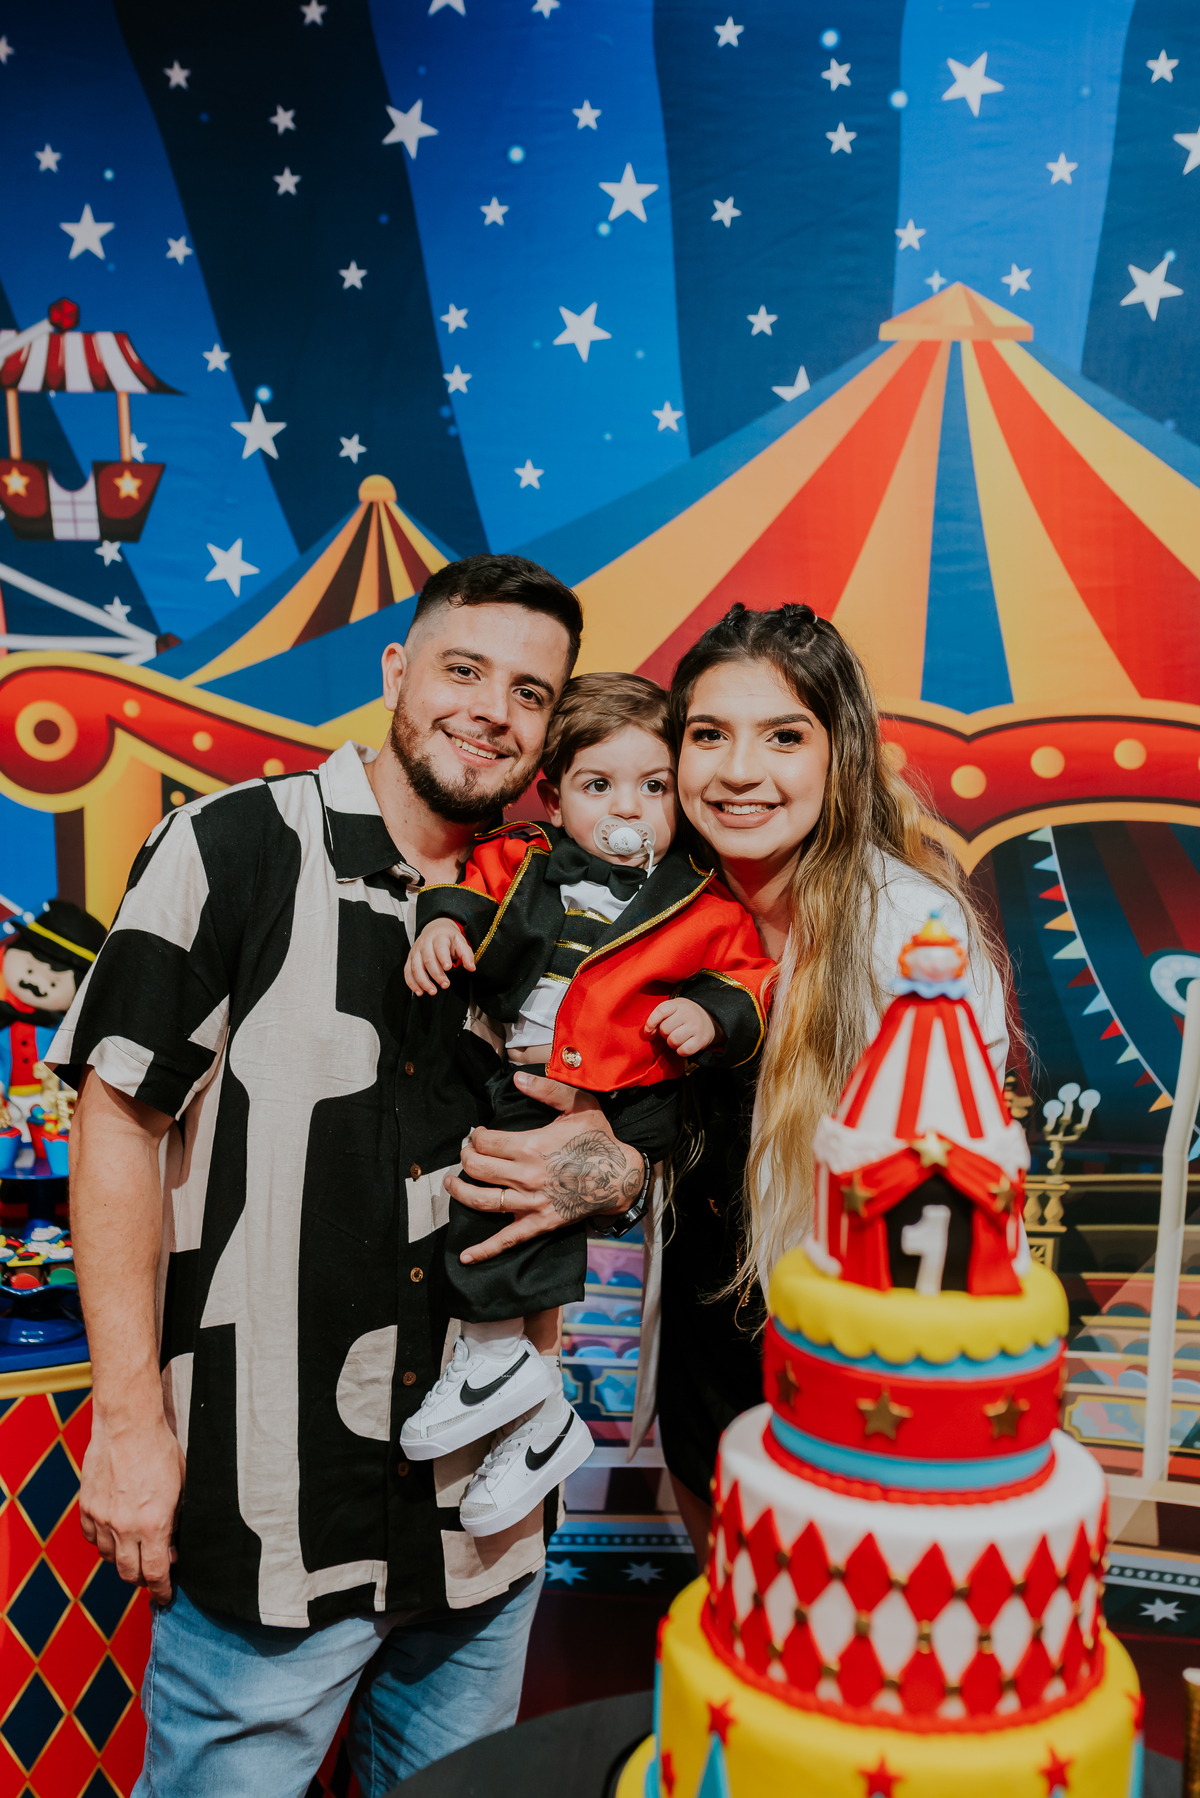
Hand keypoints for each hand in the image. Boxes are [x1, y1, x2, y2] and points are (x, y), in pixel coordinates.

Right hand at [80, 1410, 185, 1604]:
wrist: (128, 1425)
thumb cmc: (160, 1450)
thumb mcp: (181, 1488)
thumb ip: (176, 1522)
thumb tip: (173, 1547)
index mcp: (154, 1524)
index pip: (156, 1573)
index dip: (161, 1590)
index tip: (165, 1596)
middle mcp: (125, 1526)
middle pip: (130, 1573)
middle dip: (143, 1579)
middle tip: (151, 1575)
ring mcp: (103, 1517)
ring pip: (110, 1557)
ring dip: (123, 1559)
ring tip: (135, 1549)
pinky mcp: (87, 1507)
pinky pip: (93, 1538)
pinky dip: (104, 1542)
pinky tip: (115, 1533)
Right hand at [405, 920, 475, 994]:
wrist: (434, 929)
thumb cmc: (448, 938)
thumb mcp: (460, 942)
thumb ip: (467, 955)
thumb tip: (471, 968)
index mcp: (438, 937)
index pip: (440, 947)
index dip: (443, 958)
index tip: (448, 967)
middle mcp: (424, 944)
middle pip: (428, 960)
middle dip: (436, 974)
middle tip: (445, 985)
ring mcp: (415, 951)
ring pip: (415, 967)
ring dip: (423, 981)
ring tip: (432, 991)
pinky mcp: (410, 959)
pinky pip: (407, 972)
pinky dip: (412, 983)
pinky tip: (419, 991)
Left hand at [444, 1073, 643, 1262]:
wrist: (620, 1176)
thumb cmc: (598, 1139)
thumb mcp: (579, 1105)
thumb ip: (547, 1089)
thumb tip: (517, 1077)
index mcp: (531, 1146)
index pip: (484, 1142)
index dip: (475, 1136)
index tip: (477, 1134)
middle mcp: (525, 1176)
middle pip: (476, 1168)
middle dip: (465, 1158)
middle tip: (466, 1153)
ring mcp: (530, 1202)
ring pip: (481, 1200)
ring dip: (459, 1192)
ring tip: (451, 1184)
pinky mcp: (539, 1223)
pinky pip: (506, 1240)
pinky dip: (484, 1250)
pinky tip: (465, 1256)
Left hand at [644, 996, 717, 1056]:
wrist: (710, 1019)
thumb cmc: (684, 1015)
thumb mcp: (674, 1008)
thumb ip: (660, 1016)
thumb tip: (648, 1032)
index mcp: (678, 1004)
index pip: (660, 1011)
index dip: (651, 1022)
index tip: (648, 1030)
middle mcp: (688, 1013)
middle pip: (665, 1029)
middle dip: (664, 1033)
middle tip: (671, 1031)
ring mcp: (696, 1027)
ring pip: (673, 1041)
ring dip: (672, 1043)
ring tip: (677, 1038)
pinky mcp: (701, 1040)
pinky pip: (683, 1051)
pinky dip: (680, 1051)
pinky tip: (684, 1045)